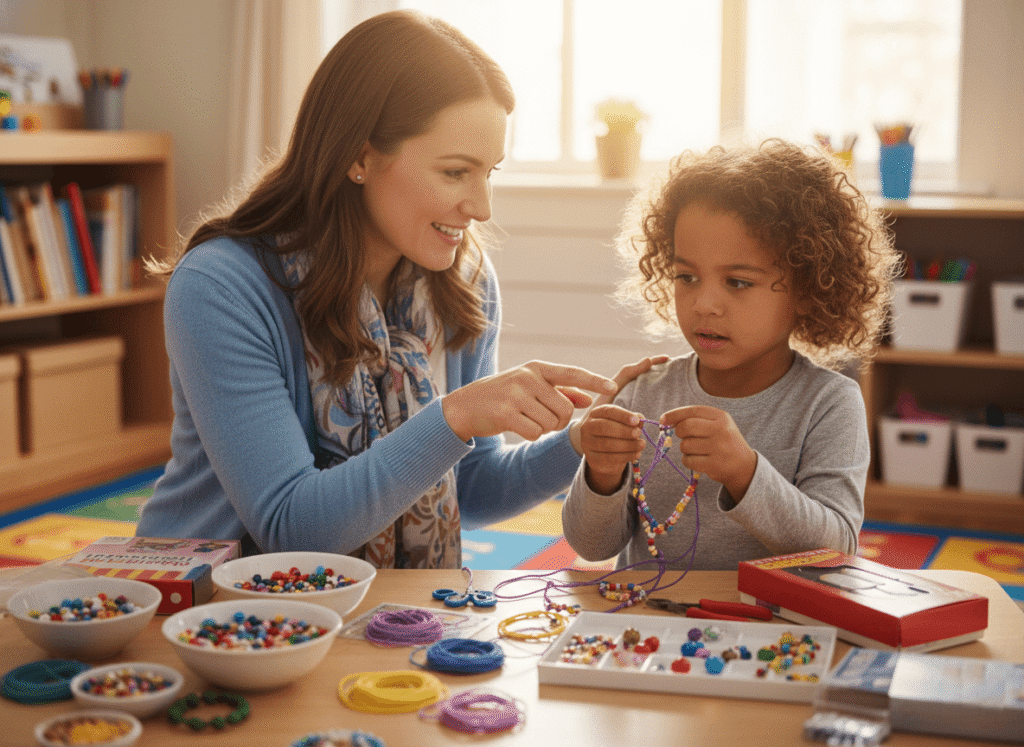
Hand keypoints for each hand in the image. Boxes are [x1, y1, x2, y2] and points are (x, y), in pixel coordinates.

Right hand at [442, 360, 616, 441]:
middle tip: (544, 419)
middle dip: (559, 420)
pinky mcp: (506, 414)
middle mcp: (527, 377)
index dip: (593, 380)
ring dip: (544, 428)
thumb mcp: (530, 387)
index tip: (612, 387)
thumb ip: (559, 392)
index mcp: (536, 368)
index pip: (571, 373)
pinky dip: (531, 434)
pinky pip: (535, 433)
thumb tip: (587, 399)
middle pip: (564, 408)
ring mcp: (515, 395)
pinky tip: (517, 426)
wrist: (466, 406)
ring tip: (527, 419)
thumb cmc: (503, 395)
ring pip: (551, 423)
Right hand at [579, 405, 644, 494]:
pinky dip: (626, 456)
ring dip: (628, 445)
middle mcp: (588, 426)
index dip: (623, 415)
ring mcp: (587, 443)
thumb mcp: (624, 423)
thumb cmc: (616, 433)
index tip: (636, 420)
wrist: (605, 453)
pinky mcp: (592, 458)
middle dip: (623, 430)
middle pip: (604, 427)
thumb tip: (640, 420)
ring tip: (641, 445)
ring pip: (607, 444)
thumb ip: (632, 420)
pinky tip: (636, 454)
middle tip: (638, 433)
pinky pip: (609, 458)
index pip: (608, 411)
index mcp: (596, 413)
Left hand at [660, 405, 757, 501]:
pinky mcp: (714, 465)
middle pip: (686, 427)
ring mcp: (718, 448)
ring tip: (697, 450)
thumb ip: (695, 419)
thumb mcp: (716, 424)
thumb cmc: (724, 441)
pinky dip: (688, 461)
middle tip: (684, 437)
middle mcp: (721, 430)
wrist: (744, 465)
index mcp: (721, 417)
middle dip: (679, 432)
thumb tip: (665, 420)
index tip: (663, 419)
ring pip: (685, 445)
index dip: (674, 414)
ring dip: (685, 449)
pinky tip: (699, 460)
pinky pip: (688, 460)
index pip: (692, 411)